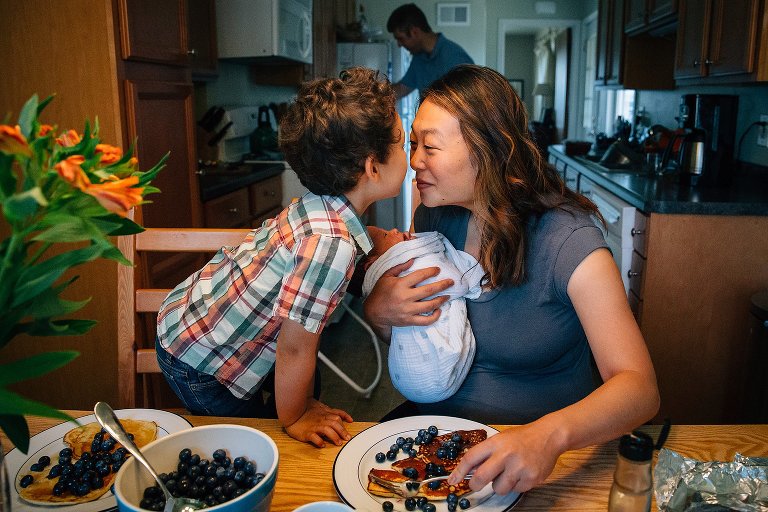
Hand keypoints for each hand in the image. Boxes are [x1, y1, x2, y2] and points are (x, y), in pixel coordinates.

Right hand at [283, 398, 353, 447]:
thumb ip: (329, 410)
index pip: (337, 415)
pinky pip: (314, 437)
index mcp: (324, 413)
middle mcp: (321, 419)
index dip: (345, 418)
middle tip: (348, 438)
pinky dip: (319, 441)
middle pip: (335, 424)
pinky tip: (322, 445)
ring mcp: (314, 426)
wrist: (291, 410)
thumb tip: (340, 414)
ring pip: (327, 430)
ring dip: (334, 436)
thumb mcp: (319, 406)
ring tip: (338, 443)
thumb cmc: (305, 409)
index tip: (351, 422)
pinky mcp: (306, 432)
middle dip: (343, 431)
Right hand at [363, 259, 452, 334]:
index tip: (438, 270)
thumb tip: (413, 260)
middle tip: (451, 282)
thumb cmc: (380, 292)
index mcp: (400, 285)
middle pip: (429, 290)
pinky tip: (439, 310)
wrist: (373, 312)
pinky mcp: (409, 321)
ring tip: (447, 295)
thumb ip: (399, 267)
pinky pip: (425, 321)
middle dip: (442, 285)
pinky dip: (434, 316)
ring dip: (441, 300)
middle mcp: (405, 297)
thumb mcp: (386, 277)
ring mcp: (408, 310)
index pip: (420, 276)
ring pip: (430, 305)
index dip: (431, 272)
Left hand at [447, 424, 561, 493]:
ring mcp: (519, 468)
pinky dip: (516, 485)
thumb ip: (486, 454)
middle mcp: (506, 455)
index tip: (452, 480)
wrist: (548, 436)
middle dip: (475, 485)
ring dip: (500, 485)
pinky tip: (522, 473)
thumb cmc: (522, 438)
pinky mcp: (531, 479)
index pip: (471, 458)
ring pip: (498, 489)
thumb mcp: (501, 439)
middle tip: (476, 484)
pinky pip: (515, 490)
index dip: (459, 471)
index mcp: (496, 443)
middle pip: (481, 478)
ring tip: (508, 473)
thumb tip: (471, 471)